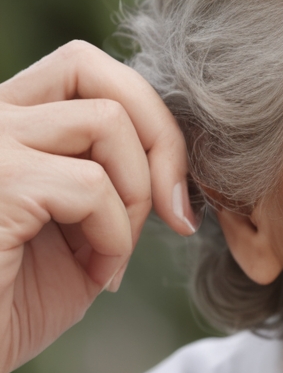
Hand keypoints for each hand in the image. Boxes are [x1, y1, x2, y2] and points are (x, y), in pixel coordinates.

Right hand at [0, 40, 196, 372]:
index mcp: (6, 125)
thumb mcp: (80, 238)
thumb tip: (173, 169)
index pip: (86, 72)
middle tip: (175, 210)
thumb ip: (114, 190)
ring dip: (134, 196)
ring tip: (112, 253)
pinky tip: (95, 275)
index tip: (173, 199)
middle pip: (93, 67)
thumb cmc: (8, 306)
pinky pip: (91, 185)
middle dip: (158, 137)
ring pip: (105, 120)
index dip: (148, 124)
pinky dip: (114, 237)